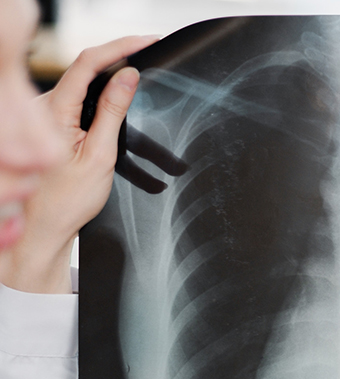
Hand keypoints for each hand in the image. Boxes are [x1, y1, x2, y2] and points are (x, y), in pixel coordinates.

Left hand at [0, 35, 156, 292]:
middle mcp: (41, 105)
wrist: (42, 226)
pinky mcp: (47, 121)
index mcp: (53, 110)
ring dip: (109, 77)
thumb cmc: (67, 200)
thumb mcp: (100, 155)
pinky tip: (116, 99)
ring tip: (138, 78)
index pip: (88, 62)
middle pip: (84, 66)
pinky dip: (98, 94)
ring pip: (80, 82)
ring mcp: (43, 112)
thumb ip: (113, 111)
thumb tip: (128, 76)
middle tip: (149, 51)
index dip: (120, 46)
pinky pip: (75, 98)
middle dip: (118, 56)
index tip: (148, 41)